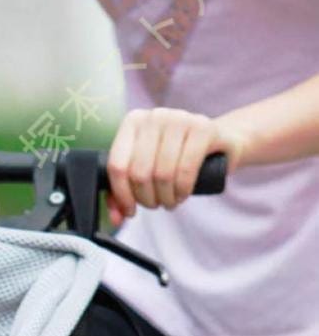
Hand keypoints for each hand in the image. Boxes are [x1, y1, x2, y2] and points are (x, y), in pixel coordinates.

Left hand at [106, 107, 247, 225]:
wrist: (219, 140)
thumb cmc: (176, 157)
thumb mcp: (146, 171)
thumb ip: (123, 193)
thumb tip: (115, 219)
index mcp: (133, 122)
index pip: (117, 165)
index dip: (122, 195)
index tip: (130, 210)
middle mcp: (154, 116)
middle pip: (140, 172)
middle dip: (146, 198)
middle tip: (155, 204)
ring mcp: (180, 118)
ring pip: (162, 174)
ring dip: (165, 197)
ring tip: (169, 201)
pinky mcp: (204, 128)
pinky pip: (185, 170)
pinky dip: (182, 190)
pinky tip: (182, 195)